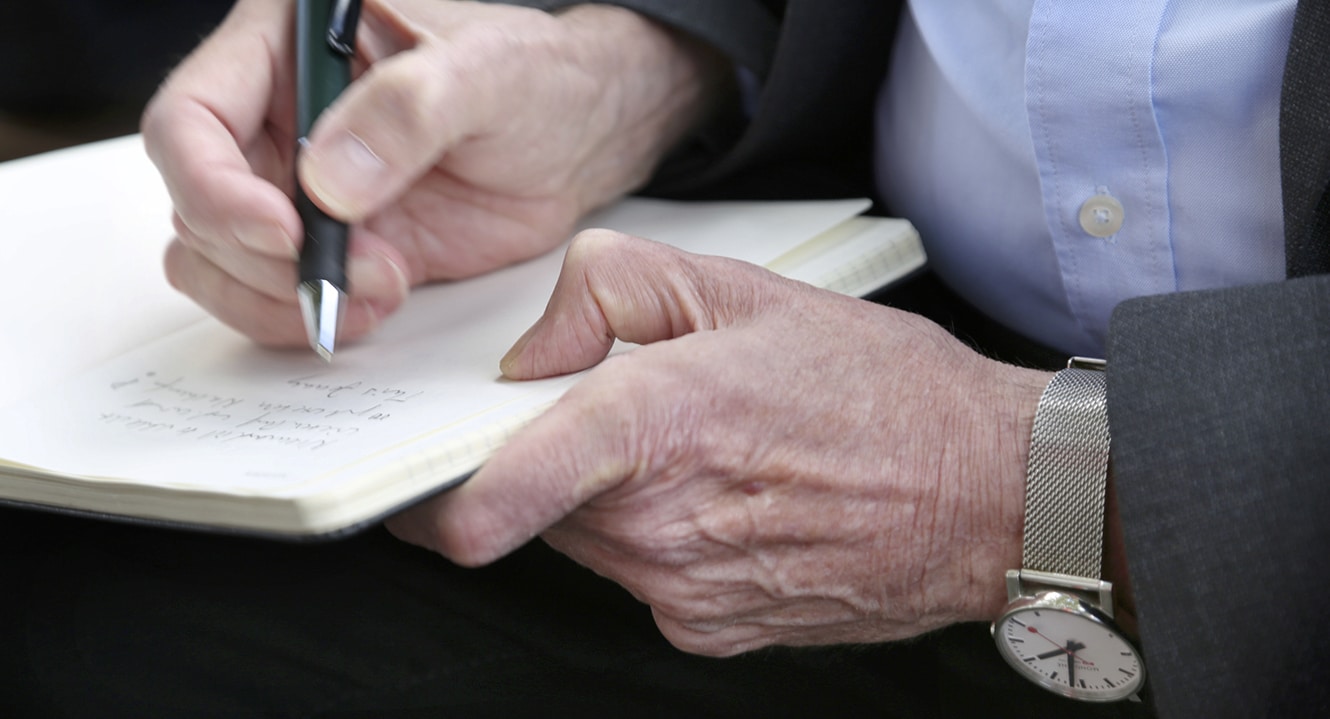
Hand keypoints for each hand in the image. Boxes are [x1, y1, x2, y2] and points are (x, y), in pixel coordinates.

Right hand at [141, 0, 727, 345]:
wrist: (582, 136)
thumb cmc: (536, 78)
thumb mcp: (486, 75)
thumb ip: (408, 112)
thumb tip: (325, 182)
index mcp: (284, 49)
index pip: (191, 118)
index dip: (214, 186)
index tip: (284, 233)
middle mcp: (273, 120)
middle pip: (198, 206)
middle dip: (267, 259)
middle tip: (367, 268)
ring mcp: (297, 190)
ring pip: (220, 263)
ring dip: (282, 298)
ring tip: (383, 289)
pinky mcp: (334, 247)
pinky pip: (274, 297)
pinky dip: (310, 317)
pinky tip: (378, 304)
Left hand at [387, 230, 1051, 655]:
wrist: (987, 493)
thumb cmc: (887, 393)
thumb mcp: (747, 289)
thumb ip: (613, 288)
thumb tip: (536, 350)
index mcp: (665, 423)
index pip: (512, 484)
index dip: (448, 498)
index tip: (424, 498)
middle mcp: (666, 523)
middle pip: (540, 501)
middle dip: (552, 457)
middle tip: (627, 411)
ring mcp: (688, 589)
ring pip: (587, 542)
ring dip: (610, 498)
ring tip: (703, 450)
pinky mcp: (712, 630)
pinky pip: (642, 580)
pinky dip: (657, 540)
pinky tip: (729, 501)